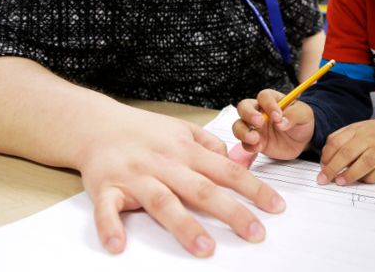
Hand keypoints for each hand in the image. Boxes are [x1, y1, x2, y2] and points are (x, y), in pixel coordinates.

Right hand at [76, 104, 285, 257]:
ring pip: (163, 202)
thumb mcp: (182, 129)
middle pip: (202, 189)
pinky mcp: (107, 188)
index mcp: (185, 151)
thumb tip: (237, 160)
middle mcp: (165, 164)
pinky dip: (111, 226)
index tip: (276, 207)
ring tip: (205, 249)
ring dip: (184, 226)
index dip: (254, 188)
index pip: (227, 170)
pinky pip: (108, 210)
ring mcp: (136, 177)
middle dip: (231, 212)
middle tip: (255, 233)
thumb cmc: (143, 131)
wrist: (98, 125)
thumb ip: (209, 145)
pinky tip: (118, 245)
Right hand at [232, 89, 314, 160]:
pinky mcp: (256, 142)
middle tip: (259, 122)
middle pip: (244, 107)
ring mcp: (255, 127)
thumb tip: (282, 122)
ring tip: (254, 138)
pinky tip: (258, 147)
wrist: (304, 139)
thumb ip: (294, 115)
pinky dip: (249, 146)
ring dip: (242, 131)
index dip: (269, 105)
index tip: (277, 116)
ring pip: (238, 125)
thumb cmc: (302, 121)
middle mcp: (259, 111)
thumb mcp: (304, 114)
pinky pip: (245, 143)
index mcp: (272, 100)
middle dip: (248, 114)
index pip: (264, 97)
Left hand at [317, 118, 374, 185]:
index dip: (326, 156)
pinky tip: (360, 181)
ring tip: (339, 182)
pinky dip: (369, 179)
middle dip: (333, 168)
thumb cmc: (370, 134)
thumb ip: (337, 140)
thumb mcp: (353, 130)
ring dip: (350, 174)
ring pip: (365, 163)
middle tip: (323, 179)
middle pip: (347, 153)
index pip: (336, 143)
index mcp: (355, 130)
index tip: (321, 168)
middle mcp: (368, 139)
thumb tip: (324, 157)